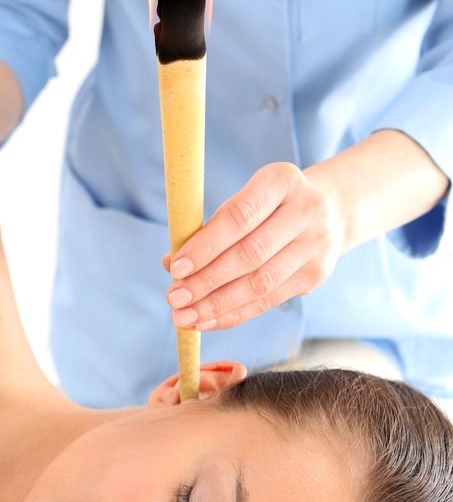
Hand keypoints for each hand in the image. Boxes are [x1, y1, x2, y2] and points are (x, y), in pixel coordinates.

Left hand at [162, 162, 344, 330]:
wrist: (330, 211)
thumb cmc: (270, 206)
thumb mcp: (244, 200)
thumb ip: (209, 228)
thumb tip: (170, 264)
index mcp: (281, 181)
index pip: (239, 217)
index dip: (206, 245)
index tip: (176, 268)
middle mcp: (305, 211)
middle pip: (250, 254)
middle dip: (207, 281)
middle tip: (174, 298)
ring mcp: (315, 245)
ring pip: (260, 283)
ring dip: (218, 304)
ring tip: (186, 317)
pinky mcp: (315, 275)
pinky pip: (269, 300)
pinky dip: (235, 314)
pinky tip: (208, 320)